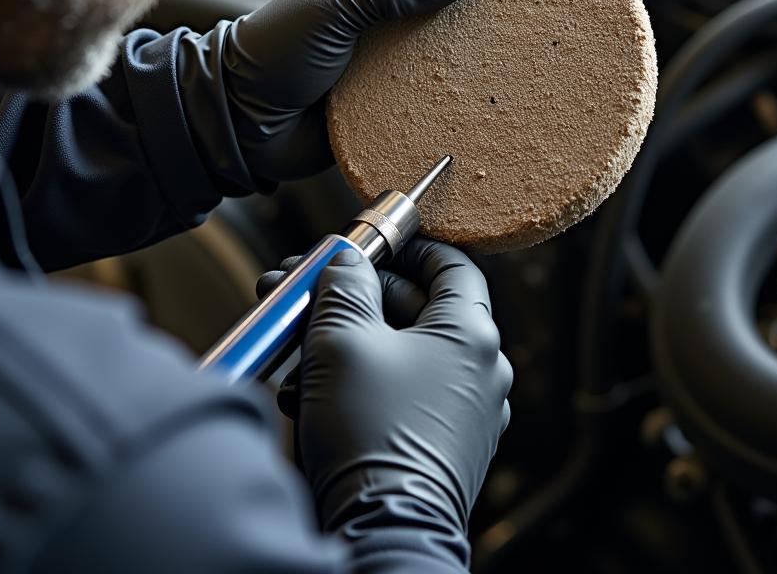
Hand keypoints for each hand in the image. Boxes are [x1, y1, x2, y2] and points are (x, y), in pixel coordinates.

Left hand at [176, 0, 573, 189]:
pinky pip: (453, 53)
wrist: (246, 118)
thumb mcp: (330, 10)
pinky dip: (482, 57)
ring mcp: (401, 18)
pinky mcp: (404, 62)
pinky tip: (510, 69)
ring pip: (467, 2)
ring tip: (549, 21)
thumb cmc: (274, 54)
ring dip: (504, 8)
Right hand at [295, 237, 511, 544]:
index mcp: (471, 334)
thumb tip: (348, 260)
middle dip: (354, 299)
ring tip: (295, 351)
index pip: (451, 264)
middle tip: (308, 295)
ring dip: (347, 344)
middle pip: (416, 309)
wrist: (382, 530)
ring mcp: (466, 412)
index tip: (371, 246)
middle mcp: (481, 371)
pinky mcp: (444, 444)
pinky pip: (401, 394)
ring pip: (400, 354)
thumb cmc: (371, 433)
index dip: (406, 248)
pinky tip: (309, 392)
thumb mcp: (343, 338)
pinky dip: (359, 384)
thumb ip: (345, 283)